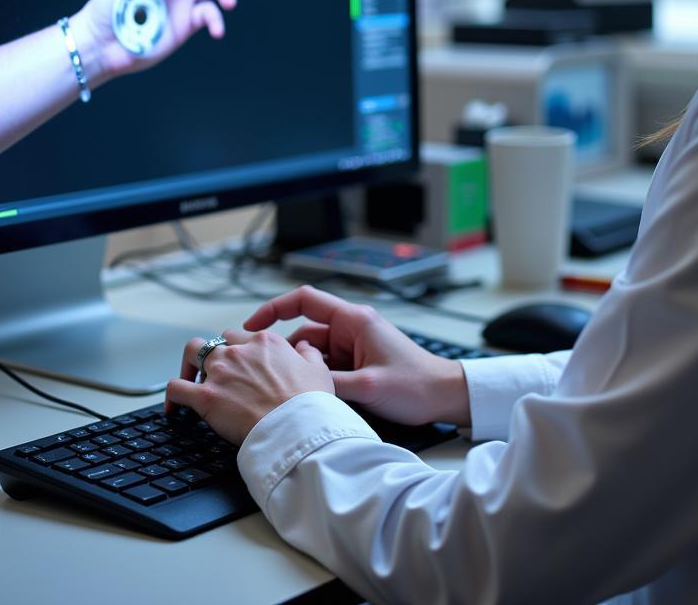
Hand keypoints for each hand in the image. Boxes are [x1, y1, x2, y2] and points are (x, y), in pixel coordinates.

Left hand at [165, 329, 333, 444]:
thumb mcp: (318, 370)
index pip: (241, 334)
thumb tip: (306, 346)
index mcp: (265, 342)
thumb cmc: (309, 403)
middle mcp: (240, 351)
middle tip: (216, 373)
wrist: (296, 428)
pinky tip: (174, 407)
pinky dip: (172, 396)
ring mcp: (221, 372)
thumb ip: (310, 354)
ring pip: (192, 353)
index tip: (238, 363)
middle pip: (216, 341)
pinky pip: (176, 388)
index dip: (238, 348)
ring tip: (190, 381)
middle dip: (214, 354)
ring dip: (190, 366)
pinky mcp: (206, 397)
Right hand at [243, 286, 471, 427]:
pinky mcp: (357, 362)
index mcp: (354, 320)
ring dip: (301, 370)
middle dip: (285, 352)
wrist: (446, 397)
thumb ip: (328, 383)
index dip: (273, 309)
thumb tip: (293, 385)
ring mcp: (354, 345)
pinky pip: (325, 366)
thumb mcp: (367, 386)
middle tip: (264, 373)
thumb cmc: (417, 385)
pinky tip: (309, 396)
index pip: (304, 300)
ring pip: (312, 353)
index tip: (251, 326)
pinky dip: (315, 378)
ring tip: (289, 391)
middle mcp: (351, 328)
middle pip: (303, 331)